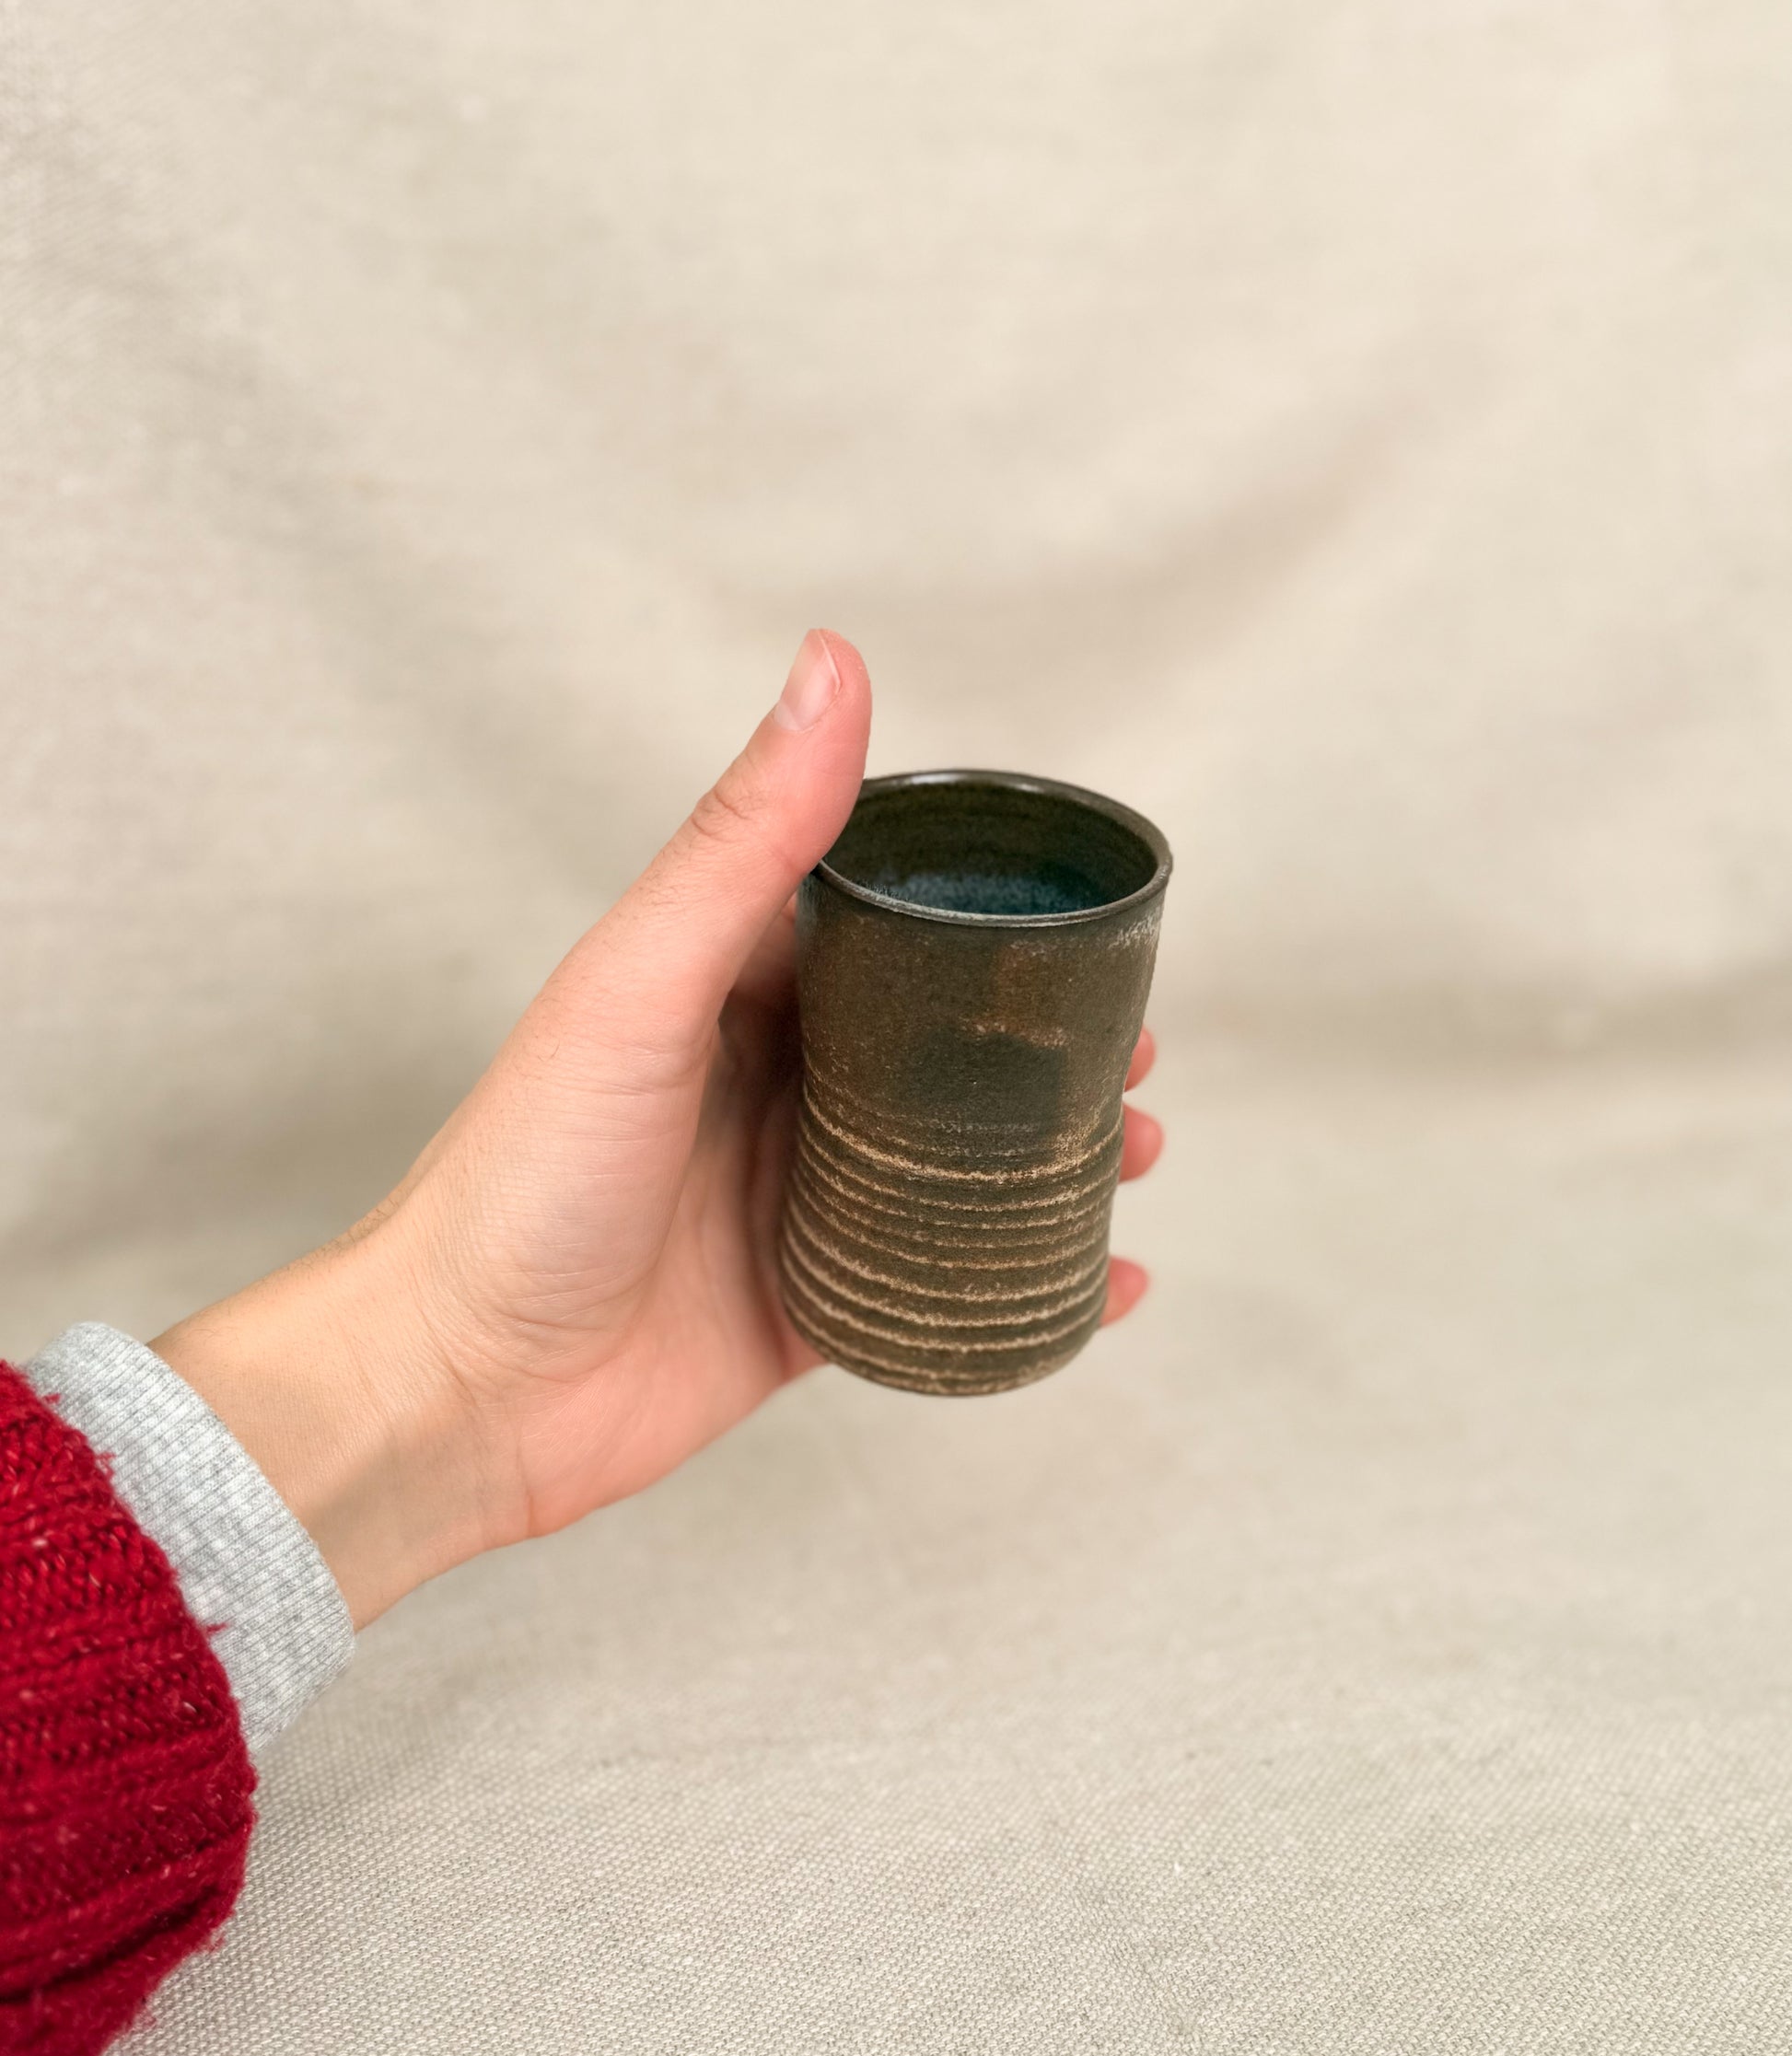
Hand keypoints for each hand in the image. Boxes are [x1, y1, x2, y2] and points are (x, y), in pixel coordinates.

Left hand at [152, 633, 1164, 1624]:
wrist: (457, 1392)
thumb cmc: (520, 1176)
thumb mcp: (642, 985)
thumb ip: (744, 838)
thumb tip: (830, 663)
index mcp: (733, 986)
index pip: (885, 918)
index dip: (988, 912)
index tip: (1084, 915)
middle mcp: (772, 1083)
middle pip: (941, 1042)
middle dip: (1044, 1042)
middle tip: (1136, 1049)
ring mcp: (794, 1197)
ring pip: (957, 1161)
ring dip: (1053, 1154)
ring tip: (1135, 1149)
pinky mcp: (811, 1304)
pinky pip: (943, 1283)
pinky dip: (1030, 1282)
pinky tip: (1106, 1282)